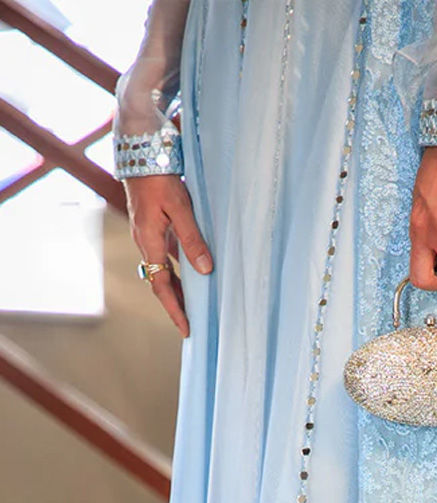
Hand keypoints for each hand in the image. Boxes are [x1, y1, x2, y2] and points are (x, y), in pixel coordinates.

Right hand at [123, 175, 212, 336]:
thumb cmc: (159, 175)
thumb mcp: (179, 207)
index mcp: (149, 241)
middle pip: (161, 281)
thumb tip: (206, 270)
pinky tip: (193, 269)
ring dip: (178, 287)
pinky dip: (179, 267)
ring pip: (163, 268)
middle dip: (176, 304)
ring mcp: (148, 232)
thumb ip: (192, 239)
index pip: (162, 286)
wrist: (139, 147)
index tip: (187, 329)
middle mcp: (146, 241)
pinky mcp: (153, 223)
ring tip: (195, 303)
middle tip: (192, 323)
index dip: (175, 310)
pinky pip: (166, 253)